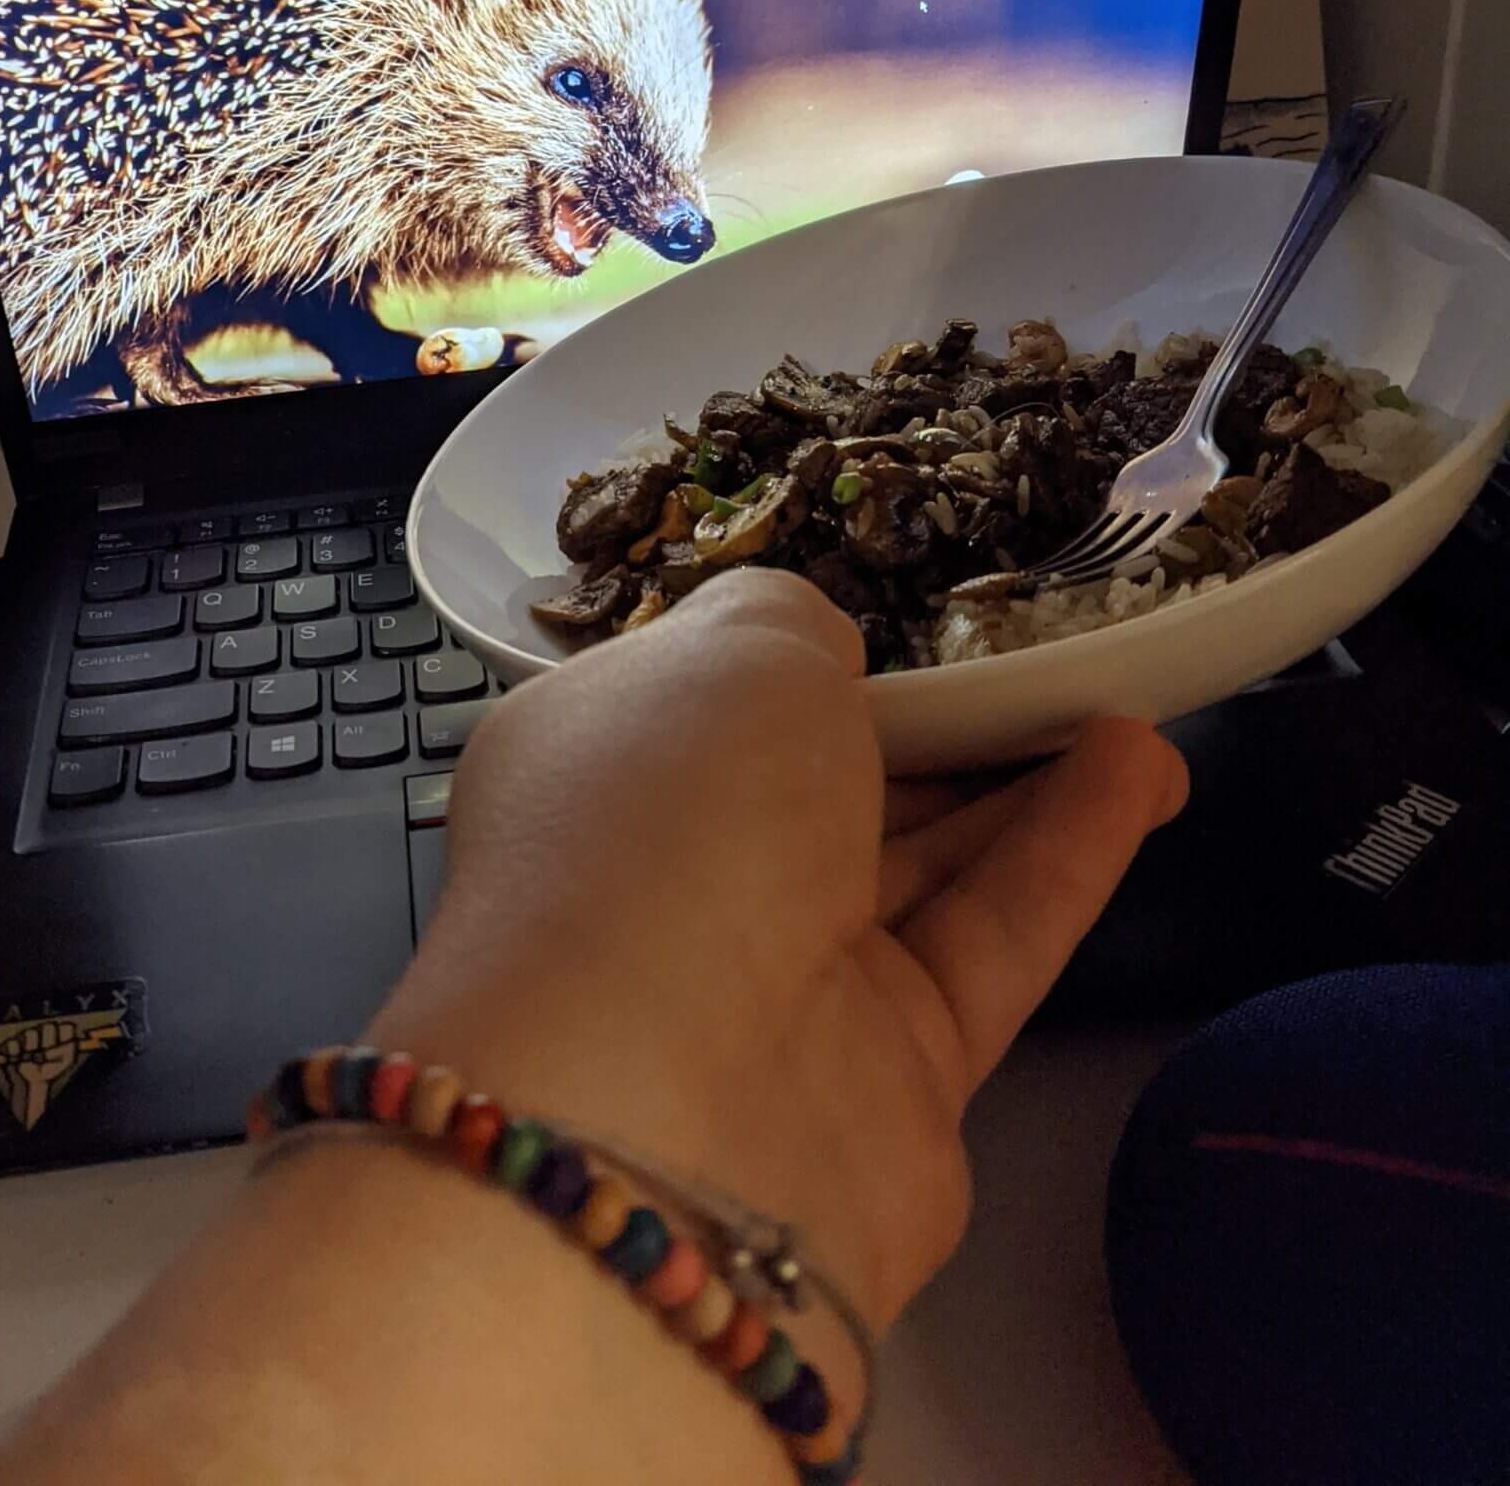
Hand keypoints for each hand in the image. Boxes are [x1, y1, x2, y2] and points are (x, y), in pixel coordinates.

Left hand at [373, 570, 1186, 1337]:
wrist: (665, 1117)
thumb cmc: (672, 827)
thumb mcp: (732, 648)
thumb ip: (792, 624)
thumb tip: (825, 656)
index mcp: (594, 769)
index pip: (698, 703)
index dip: (798, 664)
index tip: (901, 621)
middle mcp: (674, 881)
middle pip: (822, 790)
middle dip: (932, 730)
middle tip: (1047, 665)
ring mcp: (778, 991)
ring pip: (920, 865)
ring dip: (1023, 782)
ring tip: (1131, 707)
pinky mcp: (890, 1082)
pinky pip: (987, 941)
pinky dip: (1064, 854)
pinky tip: (1145, 771)